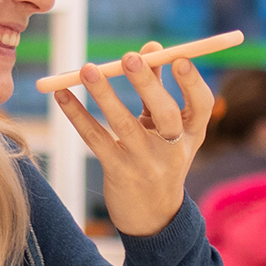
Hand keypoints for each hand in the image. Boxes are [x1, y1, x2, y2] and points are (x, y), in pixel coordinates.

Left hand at [52, 41, 214, 236]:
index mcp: (192, 134)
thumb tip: (151, 48)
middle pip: (166, 113)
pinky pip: (97, 139)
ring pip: (125, 125)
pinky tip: (62, 96)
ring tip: (88, 69)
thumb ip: (158, 88)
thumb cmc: (159, 158)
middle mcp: (174, 149)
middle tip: (129, 57)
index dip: (193, 82)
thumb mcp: (167, 128)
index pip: (202, 105)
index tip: (180, 58)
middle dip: (147, 83)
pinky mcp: (119, 172)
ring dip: (105, 94)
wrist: (152, 217)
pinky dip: (78, 115)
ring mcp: (146, 163)